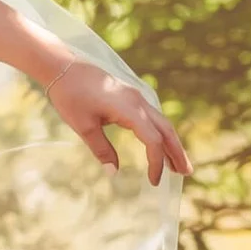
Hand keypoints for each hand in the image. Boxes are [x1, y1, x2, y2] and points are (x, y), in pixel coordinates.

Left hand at [39, 56, 190, 185]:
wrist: (64, 67)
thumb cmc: (71, 96)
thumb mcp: (83, 127)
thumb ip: (101, 149)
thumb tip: (113, 173)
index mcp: (130, 109)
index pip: (152, 140)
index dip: (156, 162)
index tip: (153, 182)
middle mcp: (139, 102)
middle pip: (166, 130)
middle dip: (177, 152)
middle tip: (186, 173)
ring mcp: (137, 98)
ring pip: (161, 123)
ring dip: (171, 143)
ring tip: (178, 165)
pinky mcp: (131, 97)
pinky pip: (152, 118)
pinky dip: (159, 134)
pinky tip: (159, 146)